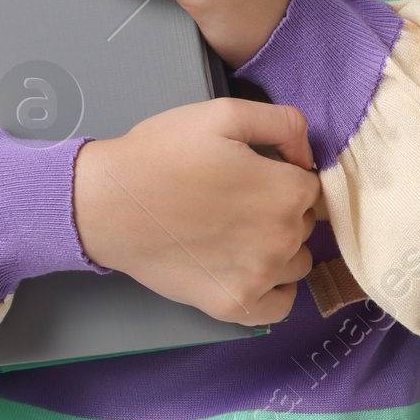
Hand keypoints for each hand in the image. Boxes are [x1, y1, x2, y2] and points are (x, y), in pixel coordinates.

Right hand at [72, 97, 320, 323]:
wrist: (108, 204)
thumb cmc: (161, 154)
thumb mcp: (223, 114)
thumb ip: (282, 123)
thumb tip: (307, 153)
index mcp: (286, 191)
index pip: (311, 186)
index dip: (284, 175)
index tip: (254, 172)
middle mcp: (282, 239)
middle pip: (303, 223)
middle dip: (279, 208)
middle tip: (235, 198)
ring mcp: (258, 278)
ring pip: (296, 261)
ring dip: (278, 247)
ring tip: (236, 230)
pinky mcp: (232, 305)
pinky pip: (279, 305)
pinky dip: (272, 289)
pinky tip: (247, 268)